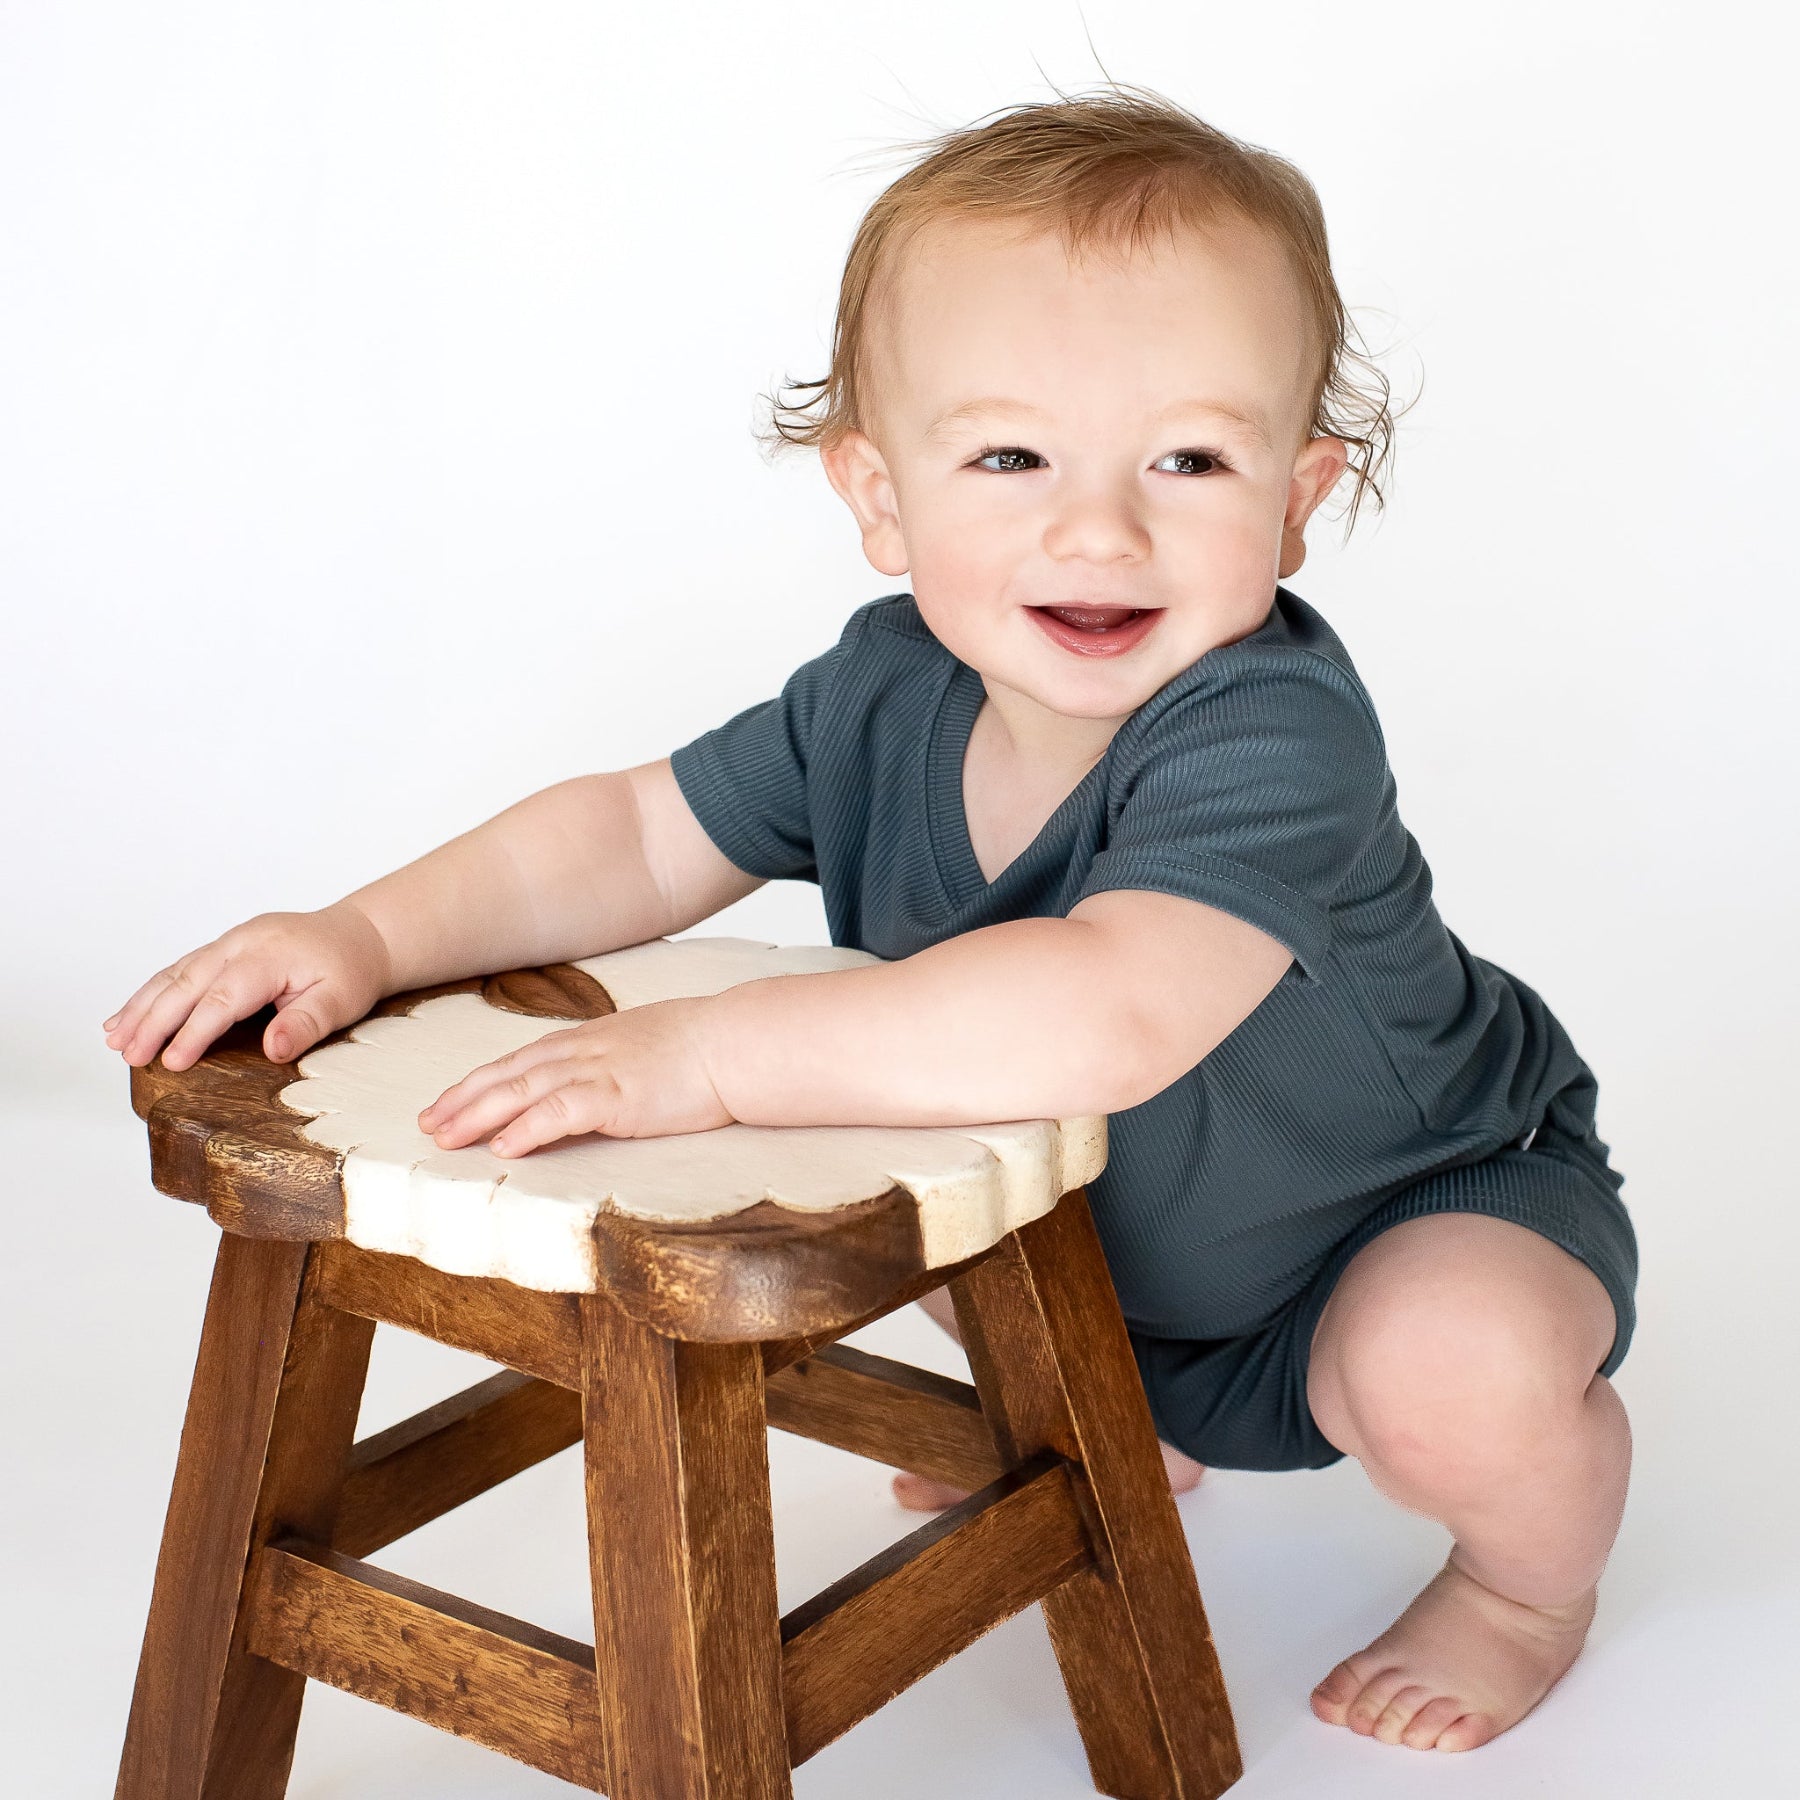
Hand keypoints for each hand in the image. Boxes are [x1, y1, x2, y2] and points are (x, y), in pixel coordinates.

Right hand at [102, 902, 391, 1071]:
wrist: (359, 936)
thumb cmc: (351, 969)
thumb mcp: (343, 1000)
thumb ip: (307, 1023)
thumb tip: (274, 1048)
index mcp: (270, 956)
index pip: (223, 998)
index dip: (194, 1031)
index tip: (171, 1062)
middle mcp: (243, 943)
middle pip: (188, 982)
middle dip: (153, 1020)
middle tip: (128, 1055)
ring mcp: (230, 942)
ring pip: (176, 972)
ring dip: (142, 1005)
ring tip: (114, 1038)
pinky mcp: (224, 947)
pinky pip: (181, 968)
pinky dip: (152, 992)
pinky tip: (128, 1014)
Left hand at [416, 995, 732, 1155]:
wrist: (735, 1042)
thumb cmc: (703, 1047)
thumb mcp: (646, 1047)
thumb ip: (614, 1063)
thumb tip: (600, 1086)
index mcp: (589, 1041)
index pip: (520, 1061)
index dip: (479, 1082)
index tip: (448, 1102)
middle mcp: (583, 1051)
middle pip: (508, 1074)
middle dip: (463, 1099)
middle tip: (427, 1123)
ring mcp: (598, 1071)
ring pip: (522, 1091)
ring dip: (478, 1115)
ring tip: (445, 1137)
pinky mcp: (617, 1095)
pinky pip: (561, 1111)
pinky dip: (527, 1127)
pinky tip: (502, 1146)